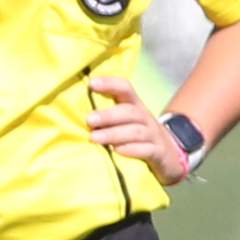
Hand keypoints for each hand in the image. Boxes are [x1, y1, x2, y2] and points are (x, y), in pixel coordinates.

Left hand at [90, 66, 192, 183]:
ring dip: (113, 134)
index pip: (125, 89)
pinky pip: (147, 150)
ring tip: (94, 138)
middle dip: (109, 115)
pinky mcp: (158, 153)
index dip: (110, 84)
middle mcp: (144, 118)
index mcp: (134, 106)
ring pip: (136, 131)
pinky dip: (131, 150)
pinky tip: (116, 151)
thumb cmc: (136, 136)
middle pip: (129, 112)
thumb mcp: (124, 122)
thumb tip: (71, 110)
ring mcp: (153, 135)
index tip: (92, 83)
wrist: (168, 156)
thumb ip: (105, 115)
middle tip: (89, 119)